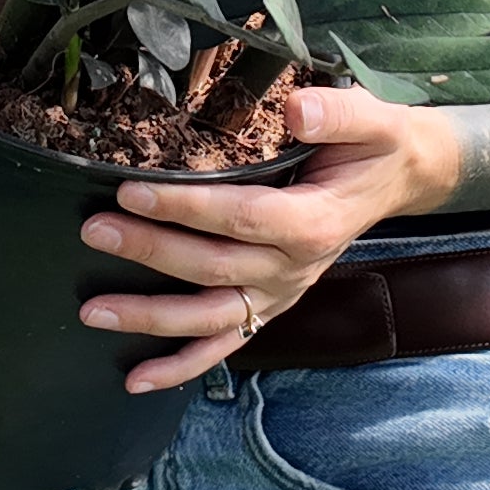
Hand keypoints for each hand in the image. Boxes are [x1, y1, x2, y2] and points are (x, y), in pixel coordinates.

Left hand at [78, 86, 459, 392]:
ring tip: (94, 311)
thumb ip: (336, 113)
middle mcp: (295, 268)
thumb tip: (296, 109)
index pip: (242, 216)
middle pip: (213, 267)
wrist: (395, 179)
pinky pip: (224, 343)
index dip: (186, 207)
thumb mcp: (371, 119)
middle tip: (96, 232)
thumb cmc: (373, 146)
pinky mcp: (269, 306)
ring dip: (151, 317)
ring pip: (209, 315)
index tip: (132, 191)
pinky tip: (136, 379)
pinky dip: (180, 365)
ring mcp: (280, 293)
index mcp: (314, 222)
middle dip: (151, 251)